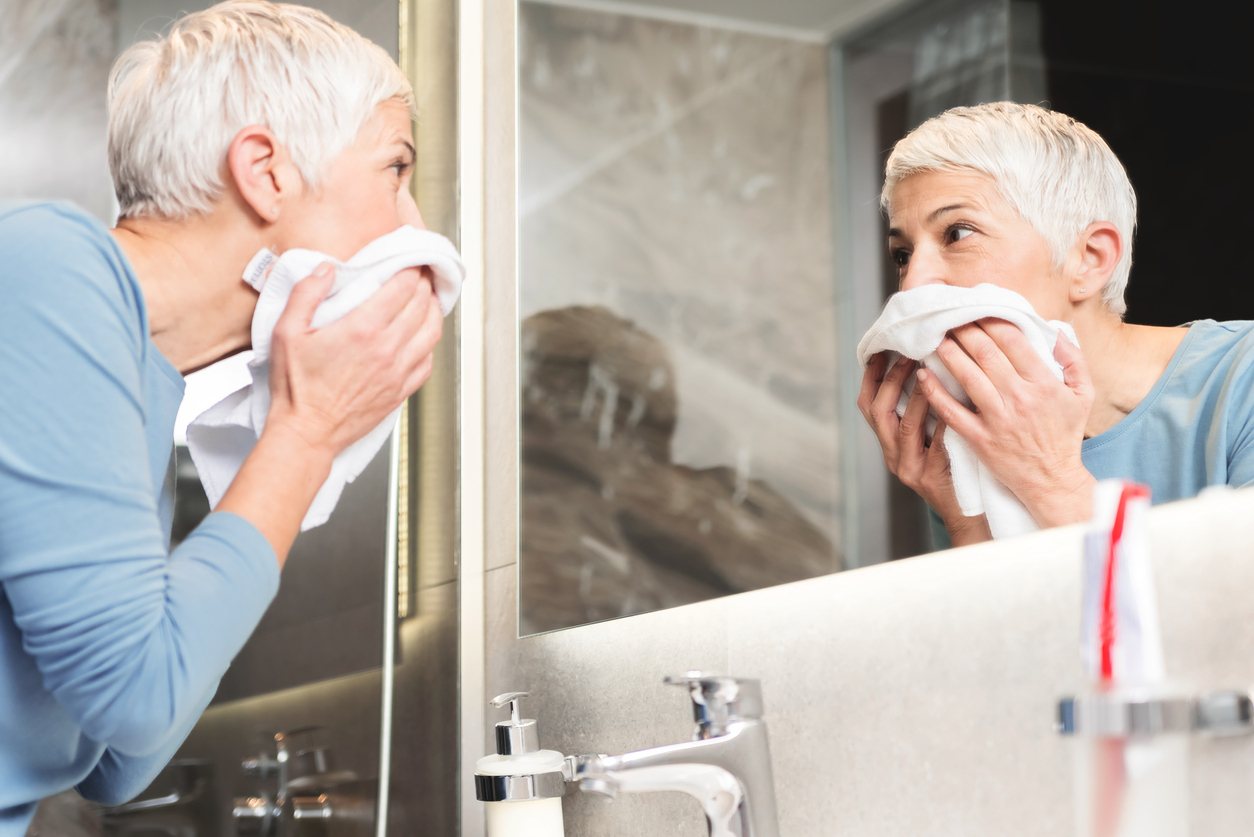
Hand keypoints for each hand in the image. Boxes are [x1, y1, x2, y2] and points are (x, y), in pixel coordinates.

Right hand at [266, 261, 443, 458]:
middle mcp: (388, 349)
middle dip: (423, 284)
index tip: (409, 260)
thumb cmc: (296, 388)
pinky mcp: (402, 390)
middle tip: (419, 274)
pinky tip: (423, 336)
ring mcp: (398, 371)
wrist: (308, 432)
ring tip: (427, 299)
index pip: (402, 287)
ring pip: (432, 331)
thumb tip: (326, 269)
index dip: (410, 269)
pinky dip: (430, 343)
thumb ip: (306, 294)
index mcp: (363, 329)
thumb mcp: (286, 332)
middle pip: (421, 305)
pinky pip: (428, 361)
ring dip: (433, 310)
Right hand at [858, 352, 990, 544]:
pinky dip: (941, 419)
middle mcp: (892, 455)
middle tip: (909, 354)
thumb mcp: (931, 439)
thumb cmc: (954, 469)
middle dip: (891, 379)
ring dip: (916, 395)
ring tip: (930, 371)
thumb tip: (928, 365)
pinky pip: (934, 444)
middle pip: (877, 412)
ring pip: (903, 426)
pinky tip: (953, 401)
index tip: (883, 348)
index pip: (867, 404)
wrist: (967, 514)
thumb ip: (924, 411)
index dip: (872, 376)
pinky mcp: (930, 478)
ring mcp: (909, 468)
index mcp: (888, 443)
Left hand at [916, 318, 1095, 527]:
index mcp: (1043, 384)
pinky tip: (923, 376)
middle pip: (986, 354)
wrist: (1052, 480)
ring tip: (935, 338)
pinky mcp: (980, 439)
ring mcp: (998, 419)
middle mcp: (1019, 398)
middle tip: (949, 318)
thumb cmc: (1065, 436)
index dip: (991, 321)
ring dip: (948, 354)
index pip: (1013, 342)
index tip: (977, 311)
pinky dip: (935, 393)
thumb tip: (1057, 332)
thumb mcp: (1083, 396)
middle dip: (965, 331)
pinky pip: (952, 412)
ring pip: (967, 377)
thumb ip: (1074, 361)